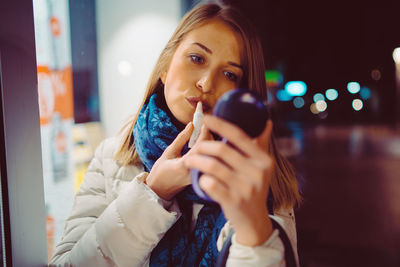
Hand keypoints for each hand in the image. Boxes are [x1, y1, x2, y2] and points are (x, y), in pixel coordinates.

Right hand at [146, 122, 211, 200]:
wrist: (160, 191)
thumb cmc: (161, 172)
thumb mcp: (169, 152)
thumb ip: (181, 138)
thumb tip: (191, 124)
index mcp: (184, 165)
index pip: (201, 146)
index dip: (204, 132)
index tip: (204, 121)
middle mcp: (195, 171)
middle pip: (210, 150)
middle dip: (208, 135)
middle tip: (203, 125)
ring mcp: (200, 175)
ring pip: (212, 155)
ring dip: (209, 142)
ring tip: (201, 134)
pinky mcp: (202, 176)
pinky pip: (209, 160)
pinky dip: (208, 150)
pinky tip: (202, 145)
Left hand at [184, 115, 273, 245]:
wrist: (254, 220)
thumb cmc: (253, 188)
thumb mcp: (262, 168)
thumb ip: (261, 145)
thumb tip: (267, 122)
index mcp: (263, 160)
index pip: (239, 136)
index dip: (220, 124)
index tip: (205, 117)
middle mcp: (257, 172)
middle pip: (221, 150)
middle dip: (202, 146)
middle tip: (193, 149)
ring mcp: (245, 188)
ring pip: (212, 166)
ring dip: (196, 161)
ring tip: (190, 161)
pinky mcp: (233, 201)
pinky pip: (209, 184)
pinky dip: (201, 179)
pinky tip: (200, 179)